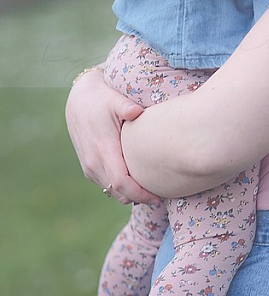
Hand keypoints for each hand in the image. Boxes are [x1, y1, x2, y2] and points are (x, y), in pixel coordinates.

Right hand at [65, 70, 158, 205]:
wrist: (79, 99)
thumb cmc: (102, 98)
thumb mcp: (114, 99)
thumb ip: (126, 106)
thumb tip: (137, 111)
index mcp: (102, 149)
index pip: (121, 182)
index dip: (140, 194)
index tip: (159, 196)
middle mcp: (93, 162)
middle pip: (118, 192)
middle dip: (139, 198)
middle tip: (161, 196)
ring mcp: (89, 166)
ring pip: (111, 191)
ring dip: (130, 195)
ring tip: (152, 191)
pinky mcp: (88, 167)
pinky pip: (106, 185)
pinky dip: (121, 189)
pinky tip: (137, 182)